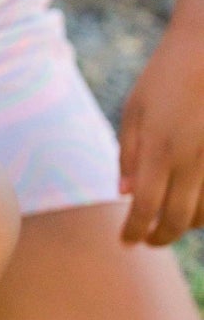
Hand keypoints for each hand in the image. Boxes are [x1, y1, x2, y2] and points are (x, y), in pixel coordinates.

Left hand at [118, 12, 203, 244]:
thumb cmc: (166, 76)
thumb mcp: (134, 109)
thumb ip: (128, 153)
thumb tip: (123, 193)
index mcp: (158, 148)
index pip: (144, 207)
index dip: (134, 231)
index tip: (125, 243)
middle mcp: (190, 161)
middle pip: (177, 220)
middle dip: (160, 237)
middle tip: (147, 241)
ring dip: (185, 226)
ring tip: (168, 224)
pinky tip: (195, 209)